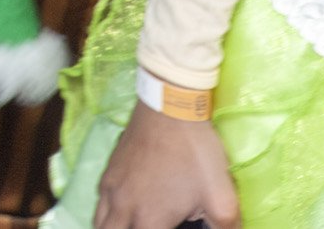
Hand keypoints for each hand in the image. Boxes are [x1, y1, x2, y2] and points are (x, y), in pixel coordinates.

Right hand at [95, 102, 239, 228]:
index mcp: (149, 219)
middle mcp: (123, 207)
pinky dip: (107, 210)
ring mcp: (112, 186)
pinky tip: (124, 202)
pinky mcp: (109, 168)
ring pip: (100, 221)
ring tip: (129, 223)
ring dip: (112, 226)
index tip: (170, 227)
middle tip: (145, 226)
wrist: (170, 108)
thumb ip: (224, 226)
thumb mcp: (222, 197)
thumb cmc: (195, 154)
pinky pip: (100, 199)